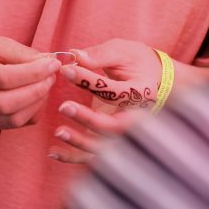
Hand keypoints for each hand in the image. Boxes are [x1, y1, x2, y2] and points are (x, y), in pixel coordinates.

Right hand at [0, 32, 60, 129]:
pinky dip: (32, 111)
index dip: (32, 72)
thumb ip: (23, 54)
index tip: (53, 63)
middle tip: (52, 75)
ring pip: (12, 119)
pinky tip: (38, 95)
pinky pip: (15, 124)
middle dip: (36, 90)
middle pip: (7, 104)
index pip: (3, 78)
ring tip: (46, 83)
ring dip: (37, 102)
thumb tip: (50, 62)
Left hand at [50, 39, 161, 163]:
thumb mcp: (122, 52)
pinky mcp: (110, 139)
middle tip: (64, 106)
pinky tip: (54, 152)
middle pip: (114, 127)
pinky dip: (73, 157)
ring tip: (58, 131)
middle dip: (88, 119)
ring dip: (80, 143)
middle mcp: (136, 117)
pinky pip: (93, 155)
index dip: (89, 81)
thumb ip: (100, 55)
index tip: (67, 69)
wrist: (153, 79)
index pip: (115, 92)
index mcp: (142, 92)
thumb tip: (74, 56)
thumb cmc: (136, 62)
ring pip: (104, 147)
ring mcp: (124, 132)